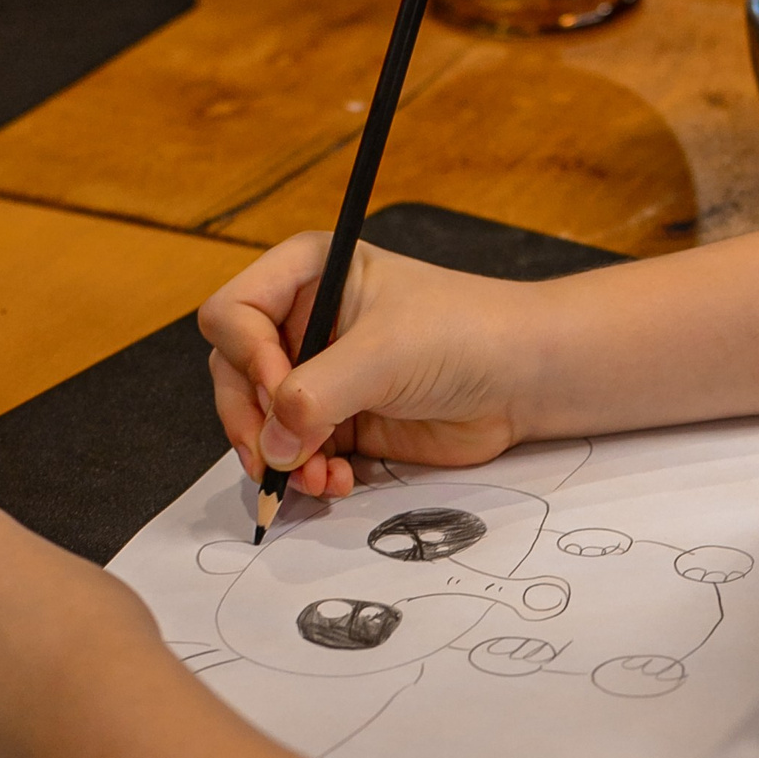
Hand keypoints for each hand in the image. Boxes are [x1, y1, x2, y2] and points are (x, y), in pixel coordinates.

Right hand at [199, 237, 530, 496]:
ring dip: (280, 459)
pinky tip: (336, 483)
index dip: (246, 357)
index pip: (233, 315)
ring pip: (261, 424)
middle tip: (276, 459)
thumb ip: (317, 396)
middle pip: (234, 375)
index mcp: (306, 274)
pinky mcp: (340, 420)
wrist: (526, 379)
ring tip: (318, 479)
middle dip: (253, 423)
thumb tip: (270, 446)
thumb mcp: (385, 353)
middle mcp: (303, 321)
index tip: (279, 388)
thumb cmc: (466, 333)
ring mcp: (320, 374)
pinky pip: (296, 454)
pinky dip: (307, 475)